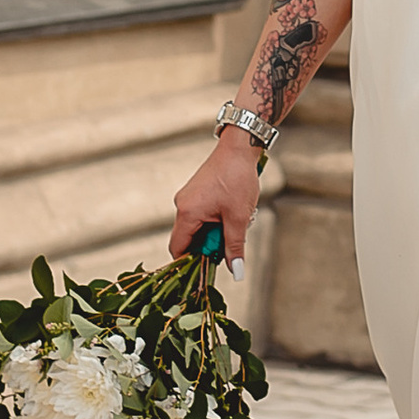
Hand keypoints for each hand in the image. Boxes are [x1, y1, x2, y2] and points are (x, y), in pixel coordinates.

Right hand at [172, 127, 265, 274]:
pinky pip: (200, 215)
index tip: (206, 270)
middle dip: (208, 246)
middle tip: (228, 245)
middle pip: (188, 239)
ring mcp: (188, 198)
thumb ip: (235, 246)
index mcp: (187, 213)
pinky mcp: (196, 193)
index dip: (189, 264)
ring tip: (233, 224)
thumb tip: (236, 271)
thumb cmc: (237, 177)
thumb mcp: (239, 217)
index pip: (178, 249)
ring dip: (214, 232)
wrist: (240, 147)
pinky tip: (231, 214)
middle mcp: (182, 205)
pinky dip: (214, 221)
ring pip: (196, 227)